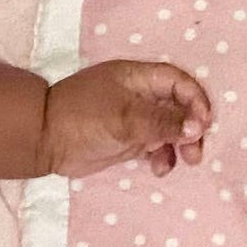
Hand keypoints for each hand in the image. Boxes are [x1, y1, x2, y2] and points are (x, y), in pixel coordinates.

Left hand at [41, 60, 211, 179]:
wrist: (43, 142)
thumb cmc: (82, 119)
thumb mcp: (126, 118)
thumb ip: (163, 122)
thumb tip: (199, 126)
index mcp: (137, 77)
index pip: (178, 82)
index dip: (195, 100)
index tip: (203, 123)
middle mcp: (138, 95)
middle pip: (179, 107)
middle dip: (192, 127)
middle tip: (196, 150)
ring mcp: (132, 118)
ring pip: (169, 128)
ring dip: (180, 144)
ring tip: (185, 161)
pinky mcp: (126, 140)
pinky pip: (155, 146)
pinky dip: (162, 156)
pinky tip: (160, 169)